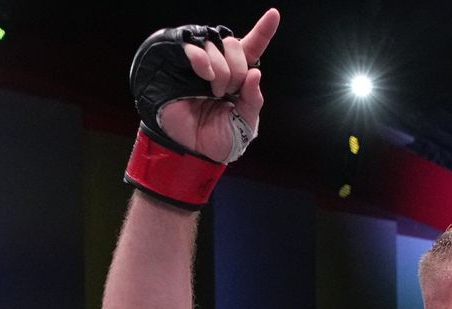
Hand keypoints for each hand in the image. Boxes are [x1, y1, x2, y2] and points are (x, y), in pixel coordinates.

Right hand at [158, 9, 279, 161]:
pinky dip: (202, 59)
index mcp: (239, 77)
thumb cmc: (220, 137)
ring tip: (216, 91)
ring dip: (221, 68)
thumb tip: (255, 74)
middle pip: (233, 44)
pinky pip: (191, 47)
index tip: (274, 14)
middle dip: (238, 68)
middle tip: (229, 91)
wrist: (193, 150)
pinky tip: (205, 76)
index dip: (263, 30)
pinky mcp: (177, 65)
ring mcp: (198, 65)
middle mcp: (219, 66)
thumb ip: (254, 99)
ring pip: (214, 45)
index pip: (252, 48)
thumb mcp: (246, 122)